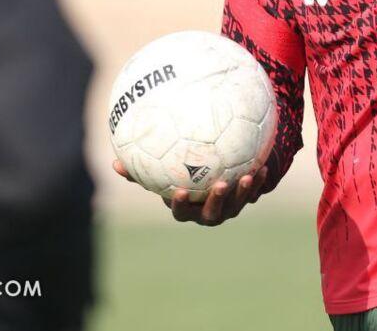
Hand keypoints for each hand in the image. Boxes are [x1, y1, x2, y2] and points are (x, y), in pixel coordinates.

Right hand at [112, 159, 268, 225]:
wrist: (212, 179)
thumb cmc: (180, 178)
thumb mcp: (160, 175)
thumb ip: (140, 172)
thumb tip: (114, 164)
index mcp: (188, 209)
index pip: (181, 212)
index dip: (180, 204)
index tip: (179, 191)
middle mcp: (208, 213)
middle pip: (213, 213)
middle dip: (218, 201)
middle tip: (221, 184)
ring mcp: (228, 209)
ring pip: (237, 205)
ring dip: (243, 191)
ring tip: (248, 175)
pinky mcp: (243, 200)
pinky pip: (252, 193)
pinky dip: (258, 182)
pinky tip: (262, 166)